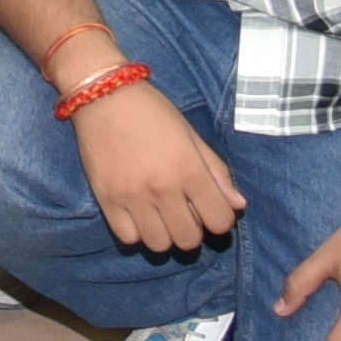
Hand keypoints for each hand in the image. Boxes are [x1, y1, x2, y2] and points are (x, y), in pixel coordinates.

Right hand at [65, 78, 245, 257]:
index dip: (220, 219)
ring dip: (166, 235)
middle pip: (189, 240)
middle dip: (193, 230)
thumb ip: (217, 172)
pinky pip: (128, 238)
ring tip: (161, 216)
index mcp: (188, 168)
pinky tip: (139, 215)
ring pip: (159, 245)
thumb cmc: (153, 111)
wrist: (103, 95)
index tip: (210, 208)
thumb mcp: (191, 135)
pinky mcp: (106, 199)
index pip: (219, 221)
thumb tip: (238, 206)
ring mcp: (132, 196)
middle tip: (185, 212)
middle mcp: (162, 187)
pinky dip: (137, 232)